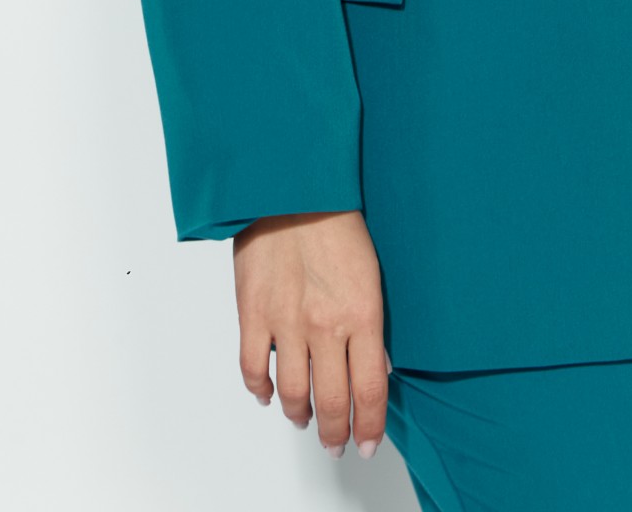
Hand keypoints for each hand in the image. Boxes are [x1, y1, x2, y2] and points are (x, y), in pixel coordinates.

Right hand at [234, 209, 391, 457]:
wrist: (292, 186)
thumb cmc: (338, 220)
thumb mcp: (372, 271)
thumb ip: (371, 321)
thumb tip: (378, 364)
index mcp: (362, 313)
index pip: (370, 390)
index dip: (370, 425)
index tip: (369, 442)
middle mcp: (325, 325)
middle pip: (332, 402)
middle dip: (336, 433)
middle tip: (336, 444)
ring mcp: (286, 322)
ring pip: (292, 394)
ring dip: (300, 415)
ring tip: (305, 420)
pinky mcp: (252, 313)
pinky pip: (254, 368)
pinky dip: (260, 389)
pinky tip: (268, 395)